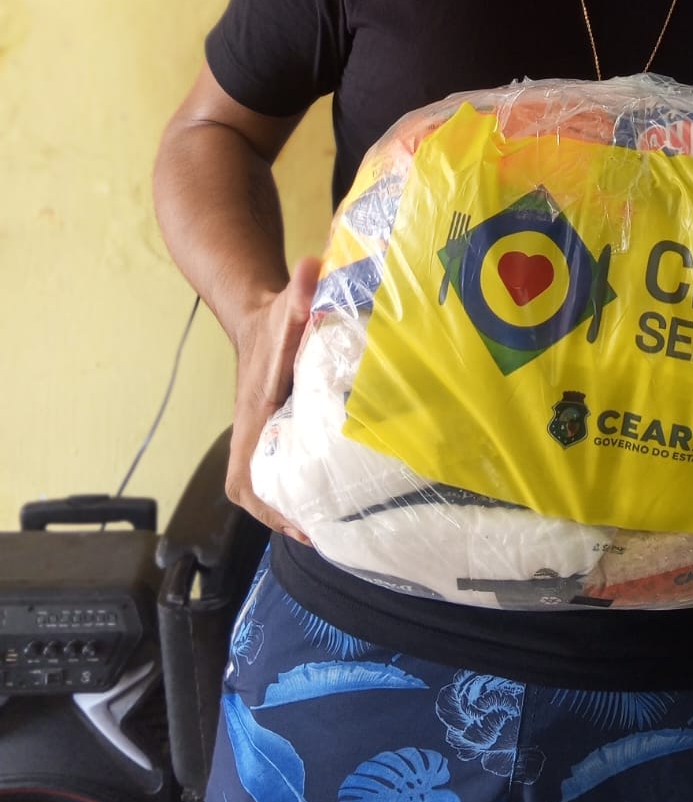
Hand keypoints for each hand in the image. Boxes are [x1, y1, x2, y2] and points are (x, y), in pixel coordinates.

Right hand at [225, 254, 320, 540]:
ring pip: (269, 483)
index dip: (268, 507)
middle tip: (327, 533)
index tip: (299, 524)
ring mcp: (263, 433)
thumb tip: (312, 268)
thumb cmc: (274, 318)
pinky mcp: (276, 428)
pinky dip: (299, 487)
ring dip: (294, 506)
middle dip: (285, 517)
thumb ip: (302, 291)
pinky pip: (281, 468)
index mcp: (254, 415)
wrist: (257, 314)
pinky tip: (333, 494)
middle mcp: (254, 430)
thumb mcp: (290, 305)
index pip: (246, 476)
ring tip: (336, 524)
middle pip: (256, 491)